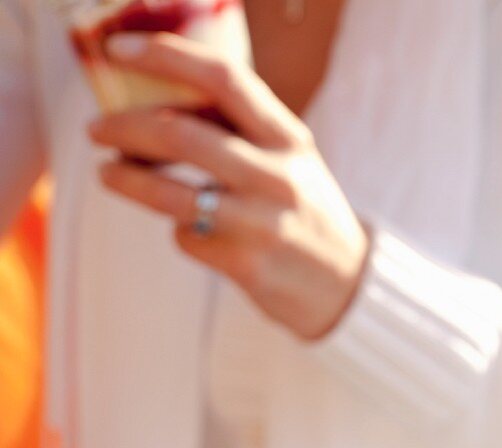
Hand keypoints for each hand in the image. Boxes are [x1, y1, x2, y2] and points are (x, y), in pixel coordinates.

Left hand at [89, 33, 368, 338]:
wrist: (347, 286)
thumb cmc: (304, 213)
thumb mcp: (290, 160)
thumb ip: (241, 131)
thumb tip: (161, 101)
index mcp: (289, 138)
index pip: (224, 79)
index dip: (167, 57)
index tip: (120, 50)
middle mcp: (278, 175)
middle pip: (181, 135)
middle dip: (125, 127)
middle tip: (97, 130)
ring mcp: (262, 222)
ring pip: (172, 193)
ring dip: (128, 179)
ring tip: (109, 173)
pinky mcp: (248, 265)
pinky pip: (188, 237)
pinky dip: (180, 231)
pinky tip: (194, 232)